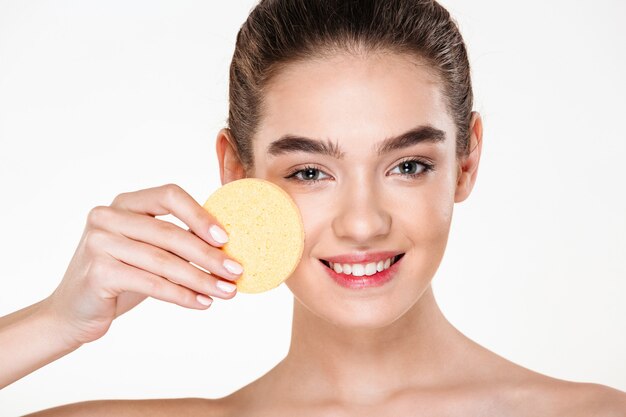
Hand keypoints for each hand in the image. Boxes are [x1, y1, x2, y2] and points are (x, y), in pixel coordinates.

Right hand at [44, 183, 242, 346]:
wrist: (72, 313)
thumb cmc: (120, 278)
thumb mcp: (148, 252)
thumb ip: (177, 241)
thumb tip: (228, 247)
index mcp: (125, 203)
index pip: (169, 195)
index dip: (200, 214)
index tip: (226, 238)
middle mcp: (108, 216)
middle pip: (170, 232)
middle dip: (209, 255)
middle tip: (237, 271)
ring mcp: (99, 243)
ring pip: (163, 261)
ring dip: (201, 278)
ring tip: (227, 292)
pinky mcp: (97, 272)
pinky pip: (151, 283)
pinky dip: (181, 295)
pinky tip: (202, 303)